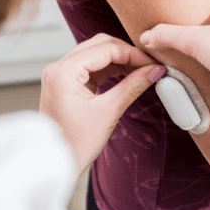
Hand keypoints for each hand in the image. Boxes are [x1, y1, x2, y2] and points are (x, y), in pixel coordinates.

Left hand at [39, 33, 166, 177]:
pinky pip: (92, 67)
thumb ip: (132, 87)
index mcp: (63, 72)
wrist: (55, 163)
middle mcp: (59, 68)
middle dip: (127, 53)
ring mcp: (61, 75)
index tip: (152, 63)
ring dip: (120, 60)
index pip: (105, 49)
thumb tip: (153, 71)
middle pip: (100, 45)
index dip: (133, 54)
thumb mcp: (108, 113)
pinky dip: (111, 69)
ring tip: (141, 71)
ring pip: (97, 54)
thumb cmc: (73, 144)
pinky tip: (127, 75)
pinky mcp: (67, 83)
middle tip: (149, 64)